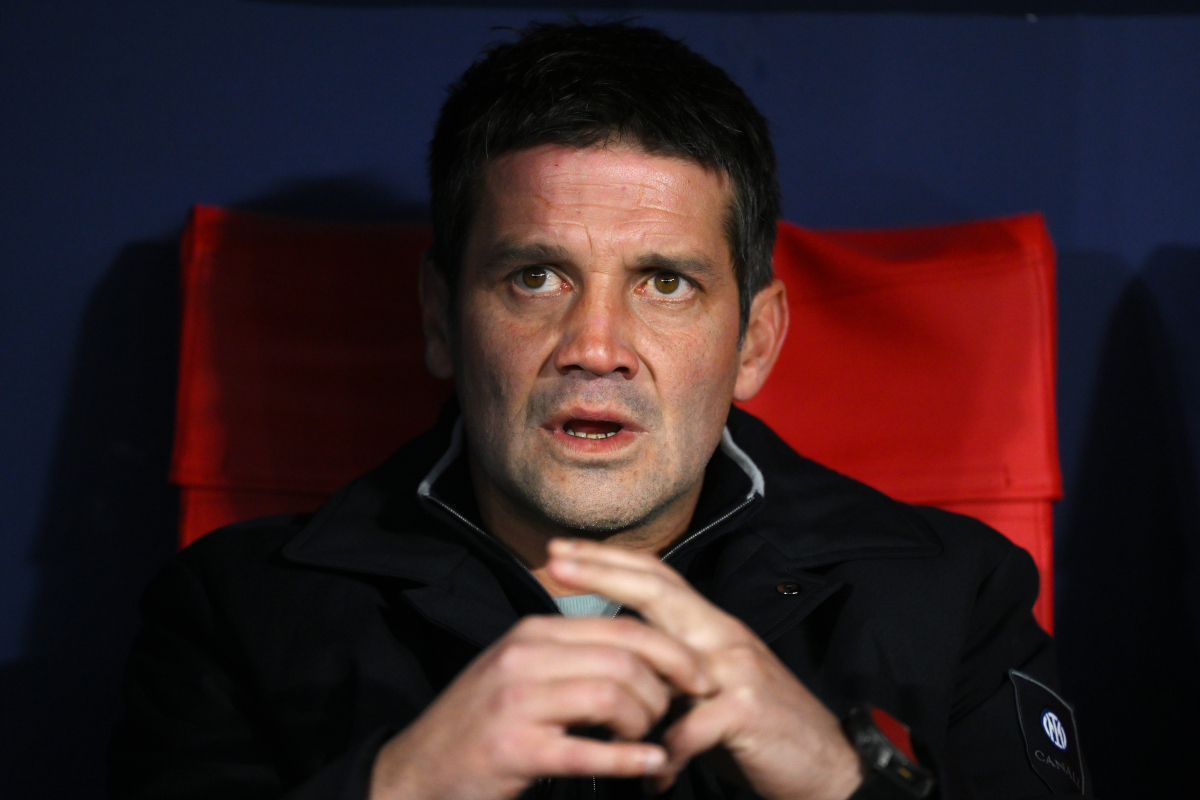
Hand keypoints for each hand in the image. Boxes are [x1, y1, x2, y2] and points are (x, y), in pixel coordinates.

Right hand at [368, 611, 711, 799]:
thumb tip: (641, 655)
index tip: (699, 677)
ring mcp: (517, 702)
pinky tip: (648, 764)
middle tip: (673, 717)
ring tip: (647, 742)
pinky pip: (586, 751)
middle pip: (626, 658)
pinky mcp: (514, 749)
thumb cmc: (479, 723)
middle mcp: (525, 656)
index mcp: (533, 631)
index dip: (672, 652)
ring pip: (613, 696)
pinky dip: (627, 759)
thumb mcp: (520, 670)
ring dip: (646, 724)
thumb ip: (570, 655)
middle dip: (665, 690)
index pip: (622, 626)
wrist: (416, 771)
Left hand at [546, 538, 863, 799]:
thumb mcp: (708, 685)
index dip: (610, 560)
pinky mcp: (748, 710)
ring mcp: (737, 669)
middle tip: (555, 560)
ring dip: (621, 675)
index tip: (562, 550)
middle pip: (658, 590)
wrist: (825, 762)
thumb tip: (615, 653)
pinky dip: (665, 752)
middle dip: (602, 571)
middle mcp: (722, 635)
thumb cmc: (756, 726)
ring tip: (580, 683)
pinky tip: (652, 775)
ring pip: (666, 656)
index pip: (657, 577)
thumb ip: (669, 665)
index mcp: (709, 626)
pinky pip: (691, 727)